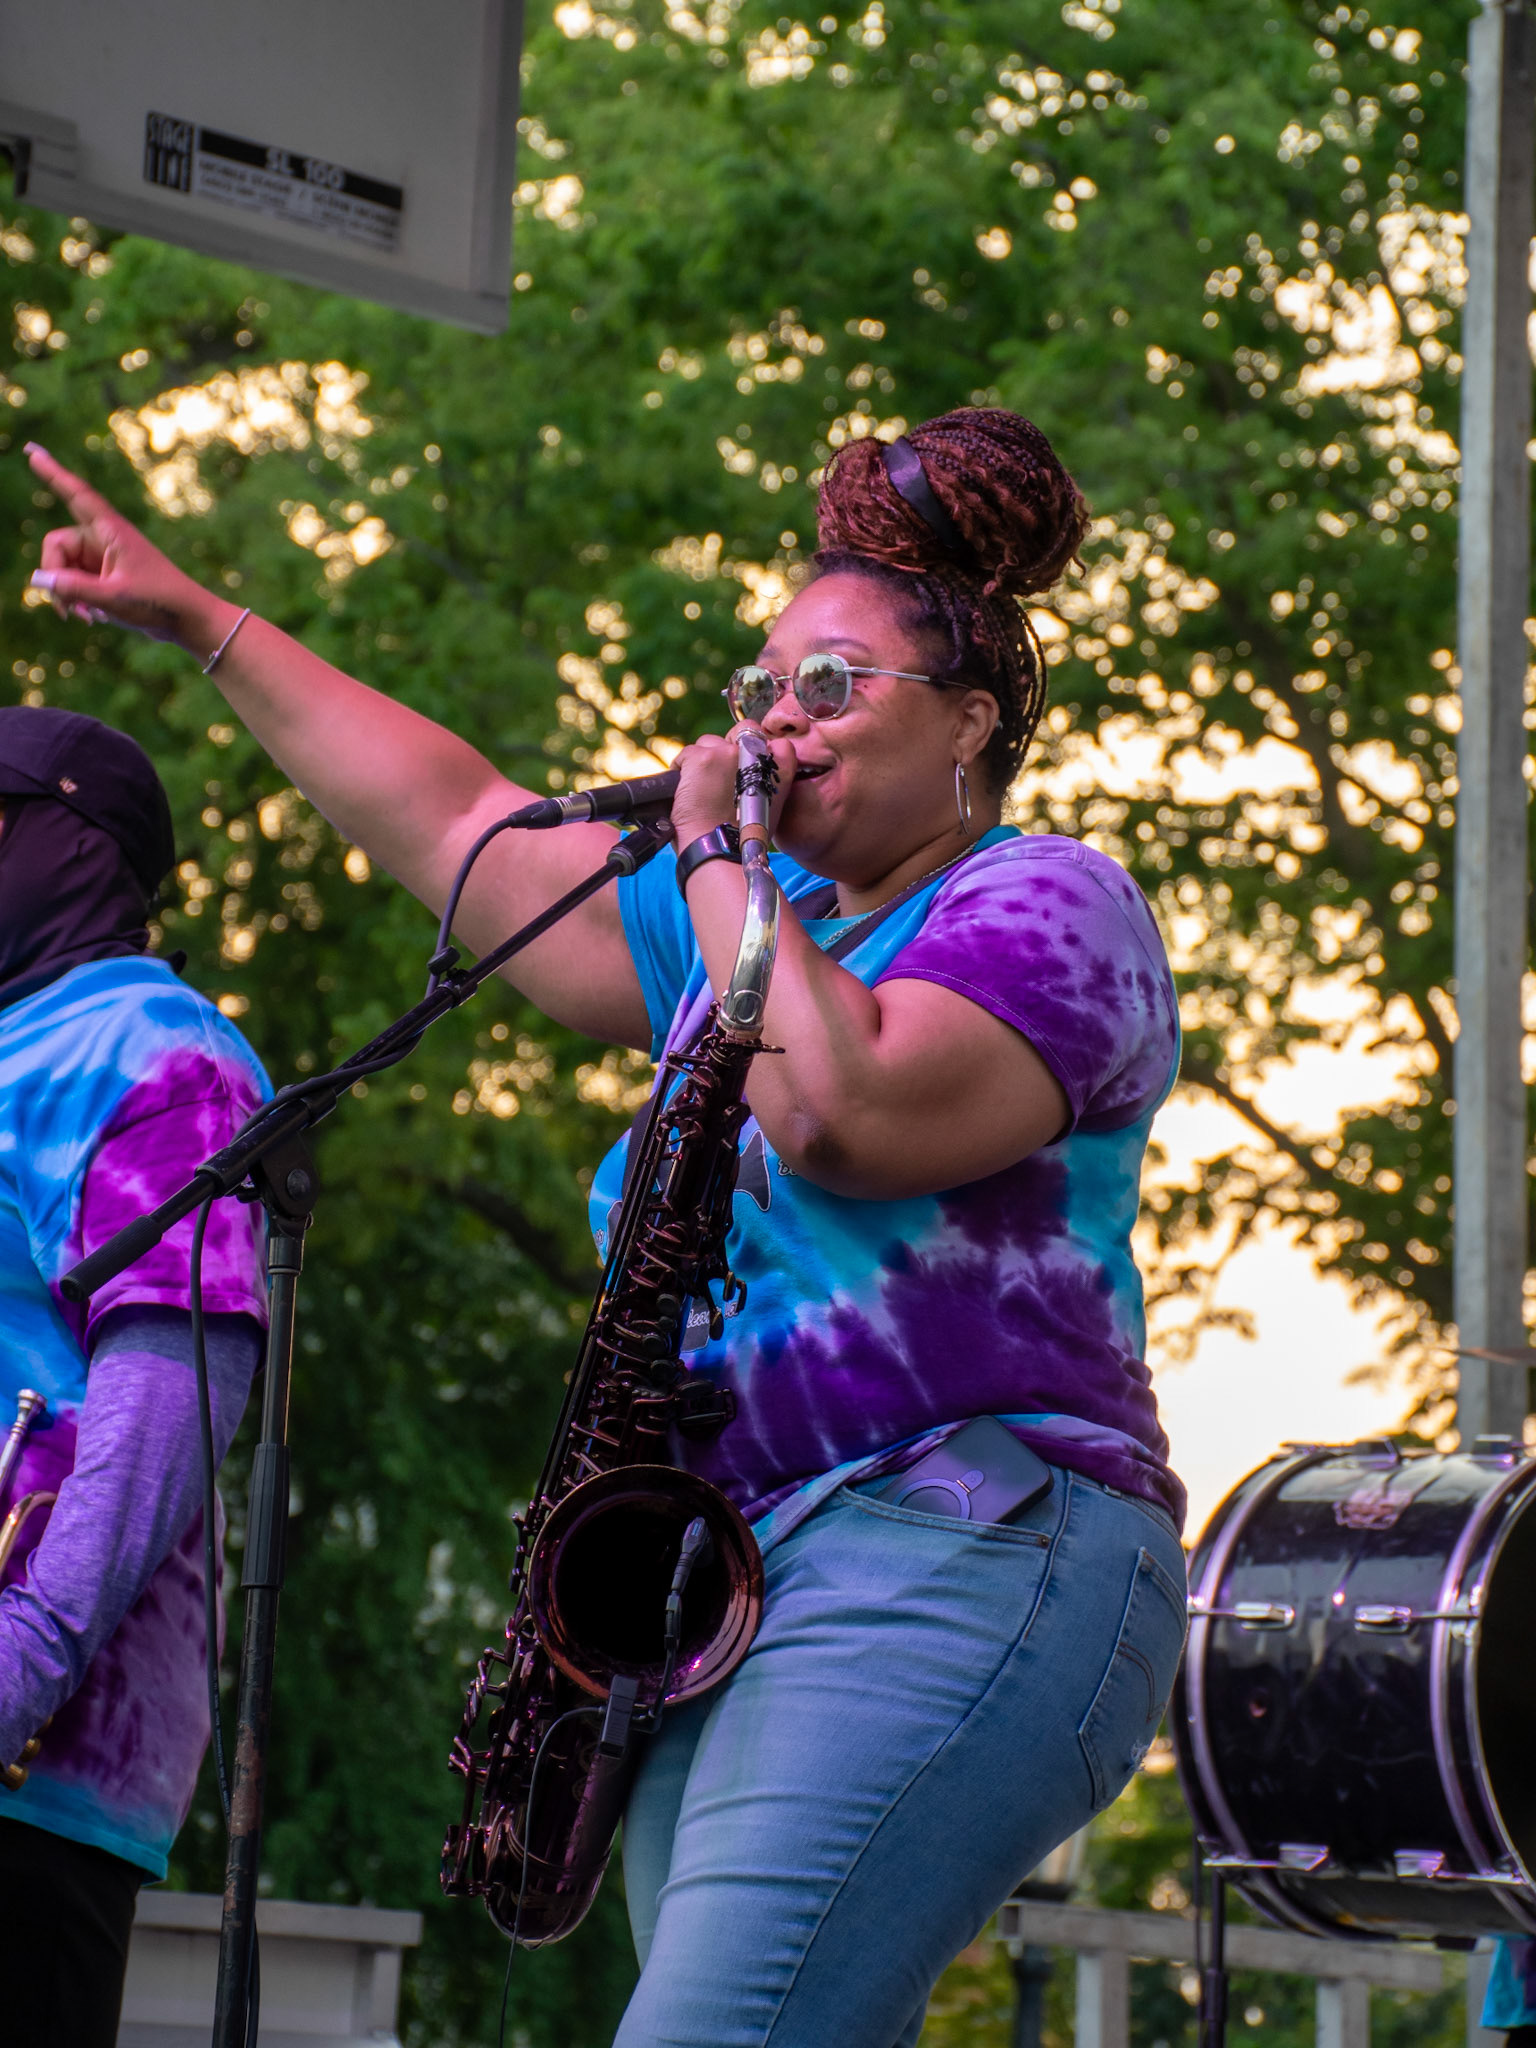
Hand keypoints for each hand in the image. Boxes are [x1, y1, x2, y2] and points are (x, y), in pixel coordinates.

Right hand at [23, 445, 233, 655]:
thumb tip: (39, 579)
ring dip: (66, 594)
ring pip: (63, 568)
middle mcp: (104, 539)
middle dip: (55, 576)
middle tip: (66, 608)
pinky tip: (92, 617)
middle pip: (56, 546)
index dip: (52, 473)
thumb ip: (73, 588)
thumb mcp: (113, 597)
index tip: (32, 451)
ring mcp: (103, 558)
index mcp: (111, 531)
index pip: (75, 495)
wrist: (188, 620)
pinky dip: (77, 599)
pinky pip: (75, 582)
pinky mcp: (105, 576)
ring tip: (83, 617)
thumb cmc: (159, 603)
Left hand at [670, 729, 796, 848]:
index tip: (744, 767)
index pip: (772, 741)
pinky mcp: (701, 757)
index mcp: (779, 767)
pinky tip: (684, 792)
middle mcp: (756, 753)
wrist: (719, 849)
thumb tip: (745, 772)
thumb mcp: (768, 808)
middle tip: (717, 777)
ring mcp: (728, 752)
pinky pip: (686, 754)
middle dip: (727, 749)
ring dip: (703, 760)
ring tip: (699, 789)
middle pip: (739, 733)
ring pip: (709, 743)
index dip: (756, 749)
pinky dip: (681, 769)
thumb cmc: (741, 838)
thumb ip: (764, 782)